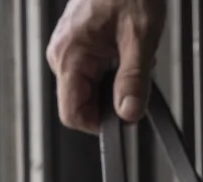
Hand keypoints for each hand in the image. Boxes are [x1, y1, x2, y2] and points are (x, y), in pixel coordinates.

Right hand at [46, 0, 166, 132]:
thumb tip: (128, 114)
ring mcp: (69, 50)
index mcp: (69, 54)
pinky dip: (115, 72)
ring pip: (91, 90)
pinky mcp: (80, 45)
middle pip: (83, 104)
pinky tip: (127, 53)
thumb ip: (133, 80)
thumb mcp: (140, 36)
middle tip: (137, 78)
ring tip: (133, 57)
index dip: (100, 125)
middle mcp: (63, 54)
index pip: (73, 114)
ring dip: (116, 85)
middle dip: (112, 101)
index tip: (125, 118)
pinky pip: (94, 74)